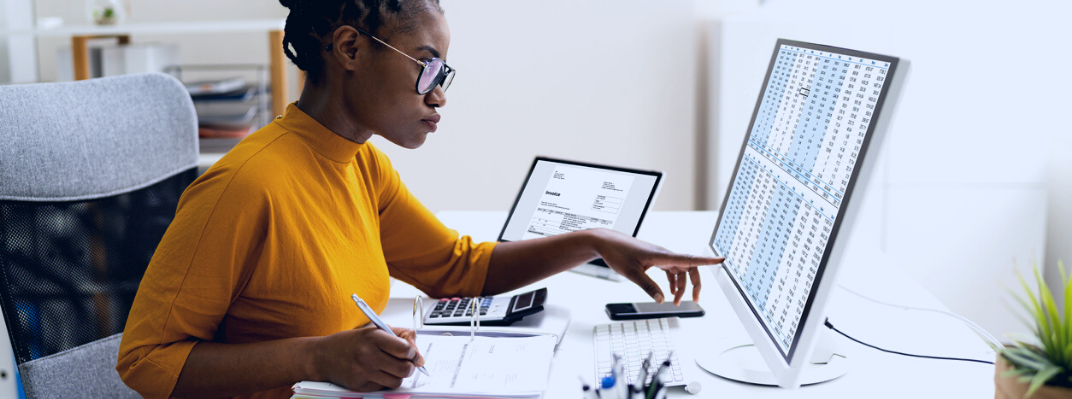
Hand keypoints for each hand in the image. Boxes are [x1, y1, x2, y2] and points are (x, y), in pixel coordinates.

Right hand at [311, 325, 424, 390]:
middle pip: (404, 368)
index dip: (413, 353)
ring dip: (399, 376)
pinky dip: (385, 382)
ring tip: (392, 368)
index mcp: (373, 337)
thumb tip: (417, 352)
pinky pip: (383, 387)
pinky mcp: (359, 385)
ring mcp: (363, 372)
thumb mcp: (373, 330)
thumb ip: (398, 335)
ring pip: (396, 381)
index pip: (405, 349)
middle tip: (407, 364)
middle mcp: (368, 355)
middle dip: (410, 367)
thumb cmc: (350, 342)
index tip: (413, 354)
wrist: (323, 356)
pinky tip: (378, 373)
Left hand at [591, 229, 723, 304]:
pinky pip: (671, 270)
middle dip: (694, 284)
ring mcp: (660, 256)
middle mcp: (664, 254)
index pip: (690, 258)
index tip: (722, 260)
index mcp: (662, 255)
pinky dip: (673, 281)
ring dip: (681, 286)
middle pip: (689, 267)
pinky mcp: (655, 258)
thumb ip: (648, 287)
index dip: (707, 260)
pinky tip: (669, 291)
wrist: (606, 242)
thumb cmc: (617, 253)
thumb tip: (662, 300)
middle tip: (695, 300)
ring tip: (676, 301)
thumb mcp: (631, 273)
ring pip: (680, 270)